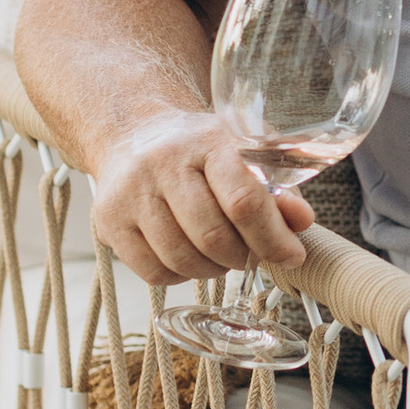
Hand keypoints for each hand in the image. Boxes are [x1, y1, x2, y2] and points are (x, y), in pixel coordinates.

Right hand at [91, 107, 318, 285]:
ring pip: (181, 258)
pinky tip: (190, 258)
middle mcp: (162, 162)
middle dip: (243, 256)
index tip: (291, 255)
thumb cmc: (199, 148)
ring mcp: (130, 192)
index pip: (243, 200)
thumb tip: (302, 221)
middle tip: (251, 255)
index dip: (272, 237)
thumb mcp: (244, 152)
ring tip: (222, 256)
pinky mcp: (108, 220)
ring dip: (213, 270)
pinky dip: (180, 276)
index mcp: (206, 140)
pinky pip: (152, 271)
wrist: (135, 133)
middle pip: (212, 235)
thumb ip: (277, 187)